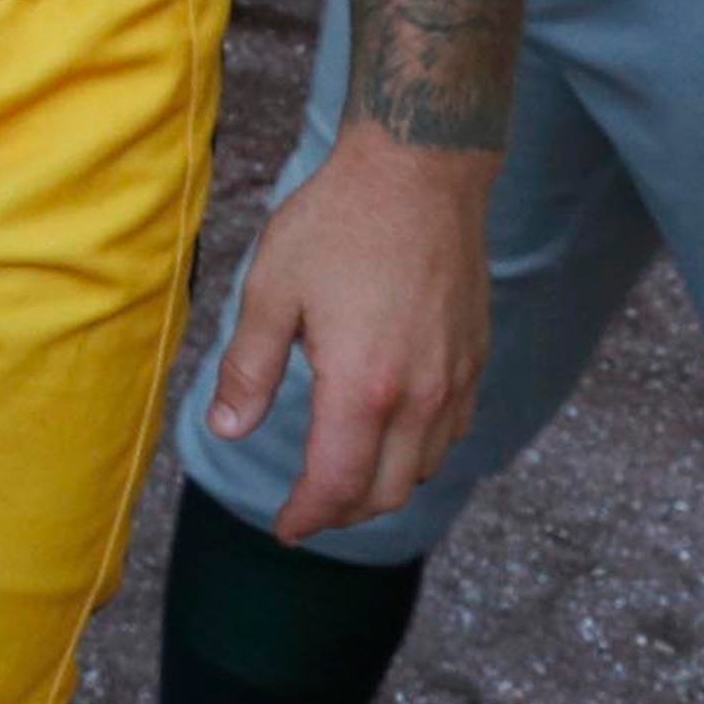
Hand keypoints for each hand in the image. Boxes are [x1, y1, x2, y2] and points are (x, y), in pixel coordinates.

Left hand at [210, 123, 499, 539]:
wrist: (419, 174)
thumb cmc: (337, 225)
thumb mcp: (271, 292)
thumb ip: (248, 369)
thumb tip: (226, 428)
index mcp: (363, 388)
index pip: (337, 485)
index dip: (309, 516)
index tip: (285, 528)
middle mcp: (421, 397)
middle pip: (387, 491)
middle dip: (343, 512)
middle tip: (306, 511)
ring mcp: (457, 380)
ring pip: (426, 468)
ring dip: (384, 488)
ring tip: (342, 482)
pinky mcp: (476, 359)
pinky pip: (454, 433)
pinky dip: (420, 454)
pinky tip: (391, 440)